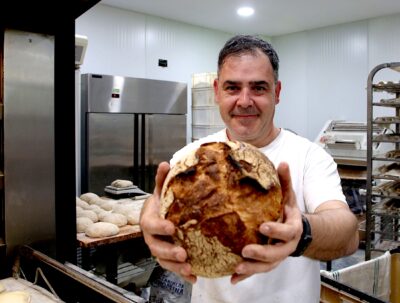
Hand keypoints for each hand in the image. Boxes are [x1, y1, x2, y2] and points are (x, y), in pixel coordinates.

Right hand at [139, 161, 196, 282]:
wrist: (156, 215)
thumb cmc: (160, 202)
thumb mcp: (160, 191)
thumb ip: (161, 179)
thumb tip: (165, 163)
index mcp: (148, 220)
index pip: (151, 225)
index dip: (160, 227)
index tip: (172, 227)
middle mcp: (151, 237)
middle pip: (156, 247)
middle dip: (168, 251)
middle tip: (182, 253)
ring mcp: (159, 249)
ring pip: (163, 261)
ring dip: (175, 266)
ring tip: (189, 268)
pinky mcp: (167, 257)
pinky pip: (172, 268)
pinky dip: (182, 274)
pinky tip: (194, 277)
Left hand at [231, 162, 302, 283]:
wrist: (299, 231)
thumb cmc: (289, 212)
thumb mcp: (289, 196)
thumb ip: (285, 181)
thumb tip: (283, 162)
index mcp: (292, 228)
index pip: (287, 231)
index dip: (276, 229)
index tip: (263, 226)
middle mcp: (286, 245)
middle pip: (277, 253)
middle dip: (262, 253)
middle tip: (246, 251)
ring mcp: (278, 256)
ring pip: (267, 266)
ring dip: (253, 269)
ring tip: (237, 269)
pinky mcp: (268, 262)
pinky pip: (258, 270)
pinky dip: (247, 276)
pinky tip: (233, 279)